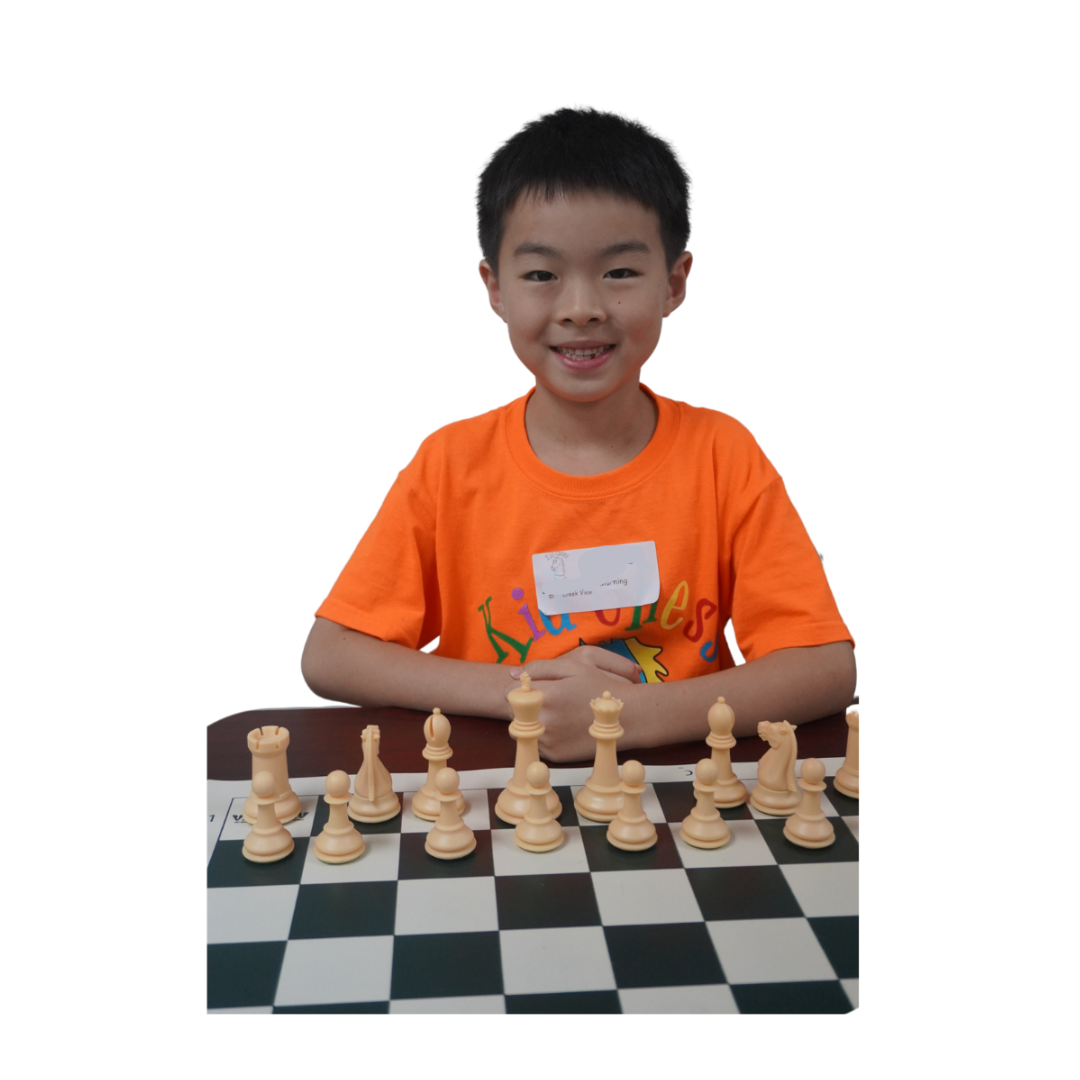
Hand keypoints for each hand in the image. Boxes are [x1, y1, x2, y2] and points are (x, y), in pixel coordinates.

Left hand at [504, 646, 641, 762]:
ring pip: (523, 729)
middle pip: (514, 711)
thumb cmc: (601, 687)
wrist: (630, 717)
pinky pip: (537, 744)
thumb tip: (512, 673)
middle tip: (549, 701)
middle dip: (525, 705)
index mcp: (547, 694)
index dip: (520, 688)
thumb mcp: (574, 666)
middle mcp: (545, 720)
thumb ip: (540, 667)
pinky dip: (545, 736)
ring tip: (557, 714)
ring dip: (533, 721)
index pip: (509, 692)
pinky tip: (564, 728)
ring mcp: (550, 740)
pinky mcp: (555, 755)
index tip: (533, 688)